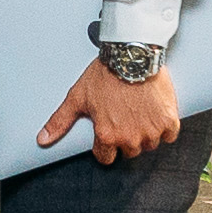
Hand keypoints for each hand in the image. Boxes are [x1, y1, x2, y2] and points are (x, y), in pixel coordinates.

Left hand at [45, 58, 182, 165]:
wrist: (132, 54)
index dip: (106, 145)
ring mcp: (151, 130)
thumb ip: (60, 121)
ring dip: (146, 133)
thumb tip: (42, 140)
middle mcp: (130, 138)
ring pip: (150, 144)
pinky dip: (165, 126)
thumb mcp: (78, 97)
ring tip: (139, 111)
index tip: (109, 131)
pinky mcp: (168, 120)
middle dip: (127, 138)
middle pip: (130, 151)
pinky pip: (169, 135)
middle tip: (125, 117)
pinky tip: (155, 111)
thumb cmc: (104, 73)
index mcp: (106, 135)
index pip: (106, 158)